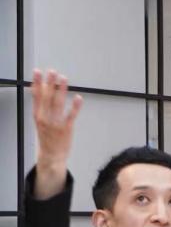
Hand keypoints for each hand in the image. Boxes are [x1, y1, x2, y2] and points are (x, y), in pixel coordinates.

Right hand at [30, 69, 82, 196]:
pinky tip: (78, 97)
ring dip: (61, 90)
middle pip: (47, 97)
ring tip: (63, 78)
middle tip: (52, 71)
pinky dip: (75, 106)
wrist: (51, 155)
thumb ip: (41, 107)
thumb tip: (41, 90)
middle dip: (49, 83)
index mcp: (37, 115)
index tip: (37, 71)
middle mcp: (45, 118)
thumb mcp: (40, 121)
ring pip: (58, 104)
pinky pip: (71, 116)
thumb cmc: (47, 137)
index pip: (36, 96)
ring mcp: (56, 123)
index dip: (36, 83)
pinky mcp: (67, 129)